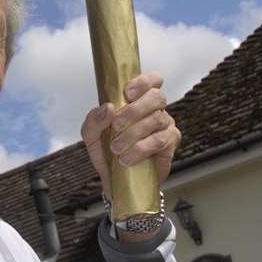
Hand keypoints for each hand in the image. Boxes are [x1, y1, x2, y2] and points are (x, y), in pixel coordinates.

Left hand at [81, 72, 180, 193]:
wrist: (116, 181)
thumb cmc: (106, 152)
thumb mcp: (91, 135)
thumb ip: (94, 120)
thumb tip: (108, 107)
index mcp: (138, 100)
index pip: (152, 80)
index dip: (144, 81)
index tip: (128, 92)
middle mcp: (155, 109)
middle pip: (157, 96)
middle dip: (135, 109)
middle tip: (117, 125)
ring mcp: (165, 125)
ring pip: (156, 119)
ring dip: (133, 134)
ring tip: (116, 148)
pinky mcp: (170, 144)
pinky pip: (160, 140)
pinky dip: (141, 148)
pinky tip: (128, 158)